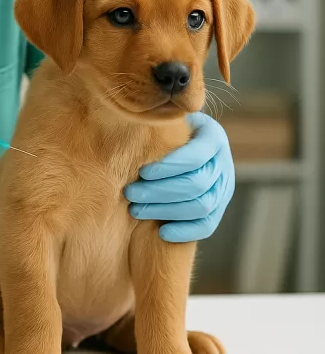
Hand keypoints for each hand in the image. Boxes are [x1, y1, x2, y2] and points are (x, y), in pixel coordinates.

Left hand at [124, 112, 234, 242]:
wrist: (182, 146)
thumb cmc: (166, 131)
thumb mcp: (166, 120)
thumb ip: (159, 123)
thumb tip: (137, 122)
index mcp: (213, 137)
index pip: (195, 156)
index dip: (168, 167)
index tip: (142, 172)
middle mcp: (223, 162)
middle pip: (197, 184)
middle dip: (159, 191)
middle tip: (130, 193)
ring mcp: (224, 187)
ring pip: (202, 206)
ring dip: (166, 210)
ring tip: (136, 209)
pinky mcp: (218, 208)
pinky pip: (207, 225)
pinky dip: (185, 231)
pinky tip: (161, 232)